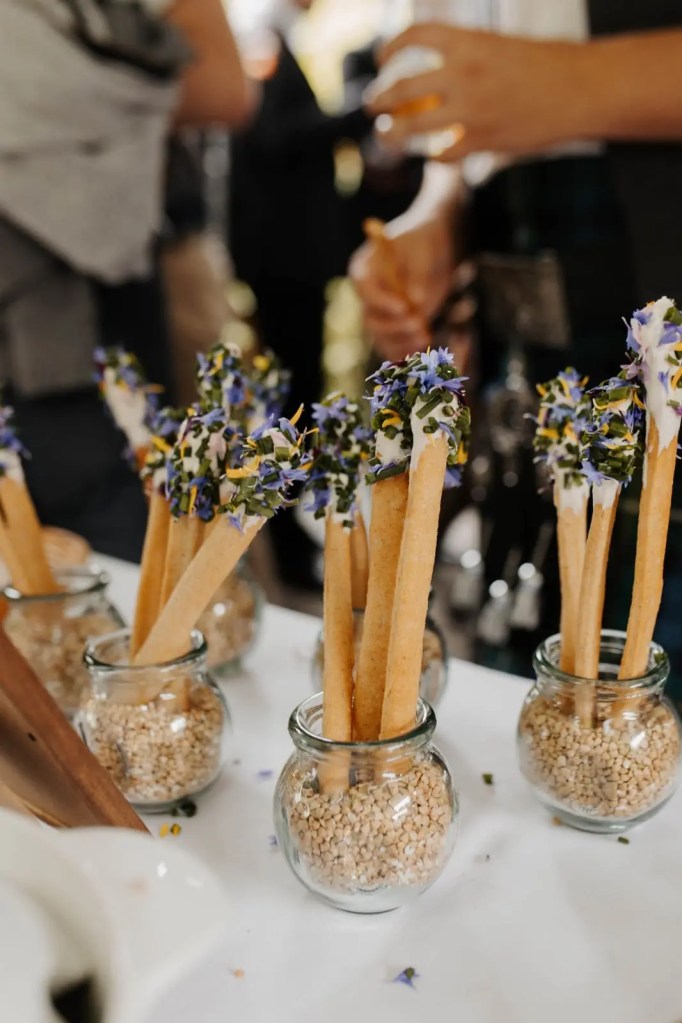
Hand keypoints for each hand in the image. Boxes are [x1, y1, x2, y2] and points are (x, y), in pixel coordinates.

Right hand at [349, 211, 454, 361]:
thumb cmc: (424, 243)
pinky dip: (406, 352)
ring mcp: (379, 313)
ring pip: (381, 337)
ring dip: (401, 342)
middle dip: (394, 327)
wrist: (433, 251)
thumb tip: (416, 302)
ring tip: (426, 336)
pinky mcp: (393, 327)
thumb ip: (418, 274)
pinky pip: (392, 347)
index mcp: (365, 268)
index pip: (363, 288)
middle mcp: (367, 294)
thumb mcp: (423, 250)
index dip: (381, 301)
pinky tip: (423, 349)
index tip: (404, 307)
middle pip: (370, 319)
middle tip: (419, 325)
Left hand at [366, 25, 590, 160]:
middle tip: (371, 106)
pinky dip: (433, 156)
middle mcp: (462, 74)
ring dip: (391, 134)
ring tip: (386, 136)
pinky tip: (434, 154)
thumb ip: (465, 56)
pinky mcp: (481, 141)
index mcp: (468, 41)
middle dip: (377, 99)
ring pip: (410, 129)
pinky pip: (441, 154)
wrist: (581, 89)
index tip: (380, 58)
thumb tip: (434, 69)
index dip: (389, 48)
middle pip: (399, 89)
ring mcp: (469, 110)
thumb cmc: (546, 65)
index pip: (412, 37)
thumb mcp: (500, 46)